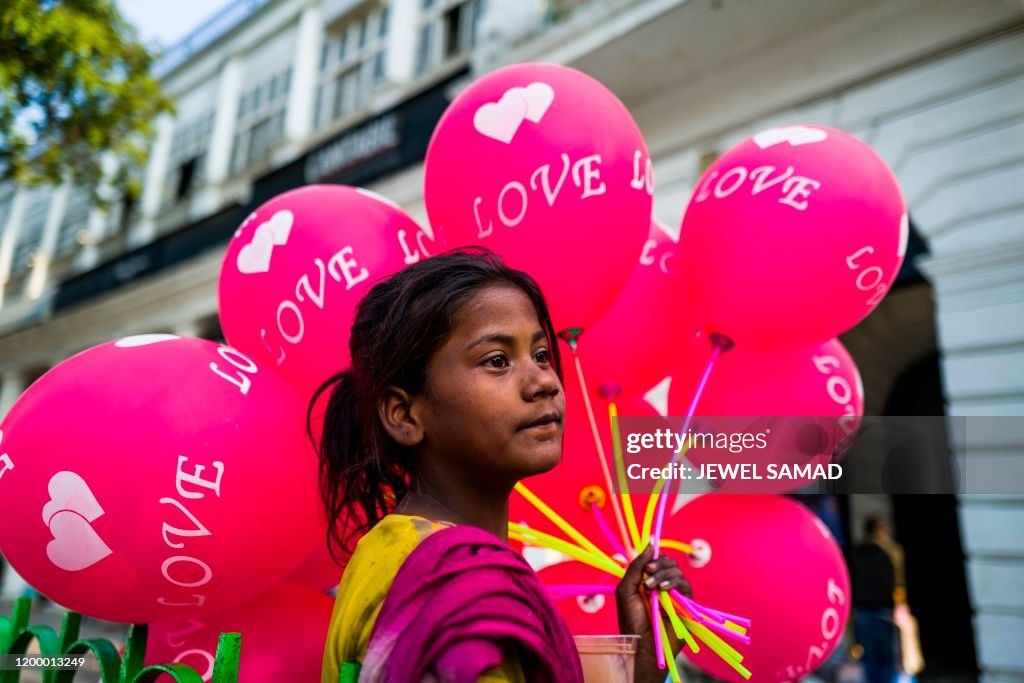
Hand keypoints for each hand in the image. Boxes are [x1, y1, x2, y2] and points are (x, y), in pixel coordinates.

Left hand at [616, 544, 692, 682]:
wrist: (642, 644)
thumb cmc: (631, 620)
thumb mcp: (626, 589)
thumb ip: (636, 566)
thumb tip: (650, 543)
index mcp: (648, 580)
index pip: (656, 559)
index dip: (654, 555)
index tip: (646, 559)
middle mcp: (662, 586)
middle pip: (668, 562)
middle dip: (658, 564)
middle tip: (647, 573)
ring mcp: (674, 594)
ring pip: (677, 571)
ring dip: (663, 574)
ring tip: (650, 586)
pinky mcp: (686, 604)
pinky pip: (685, 585)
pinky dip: (673, 583)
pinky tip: (662, 590)